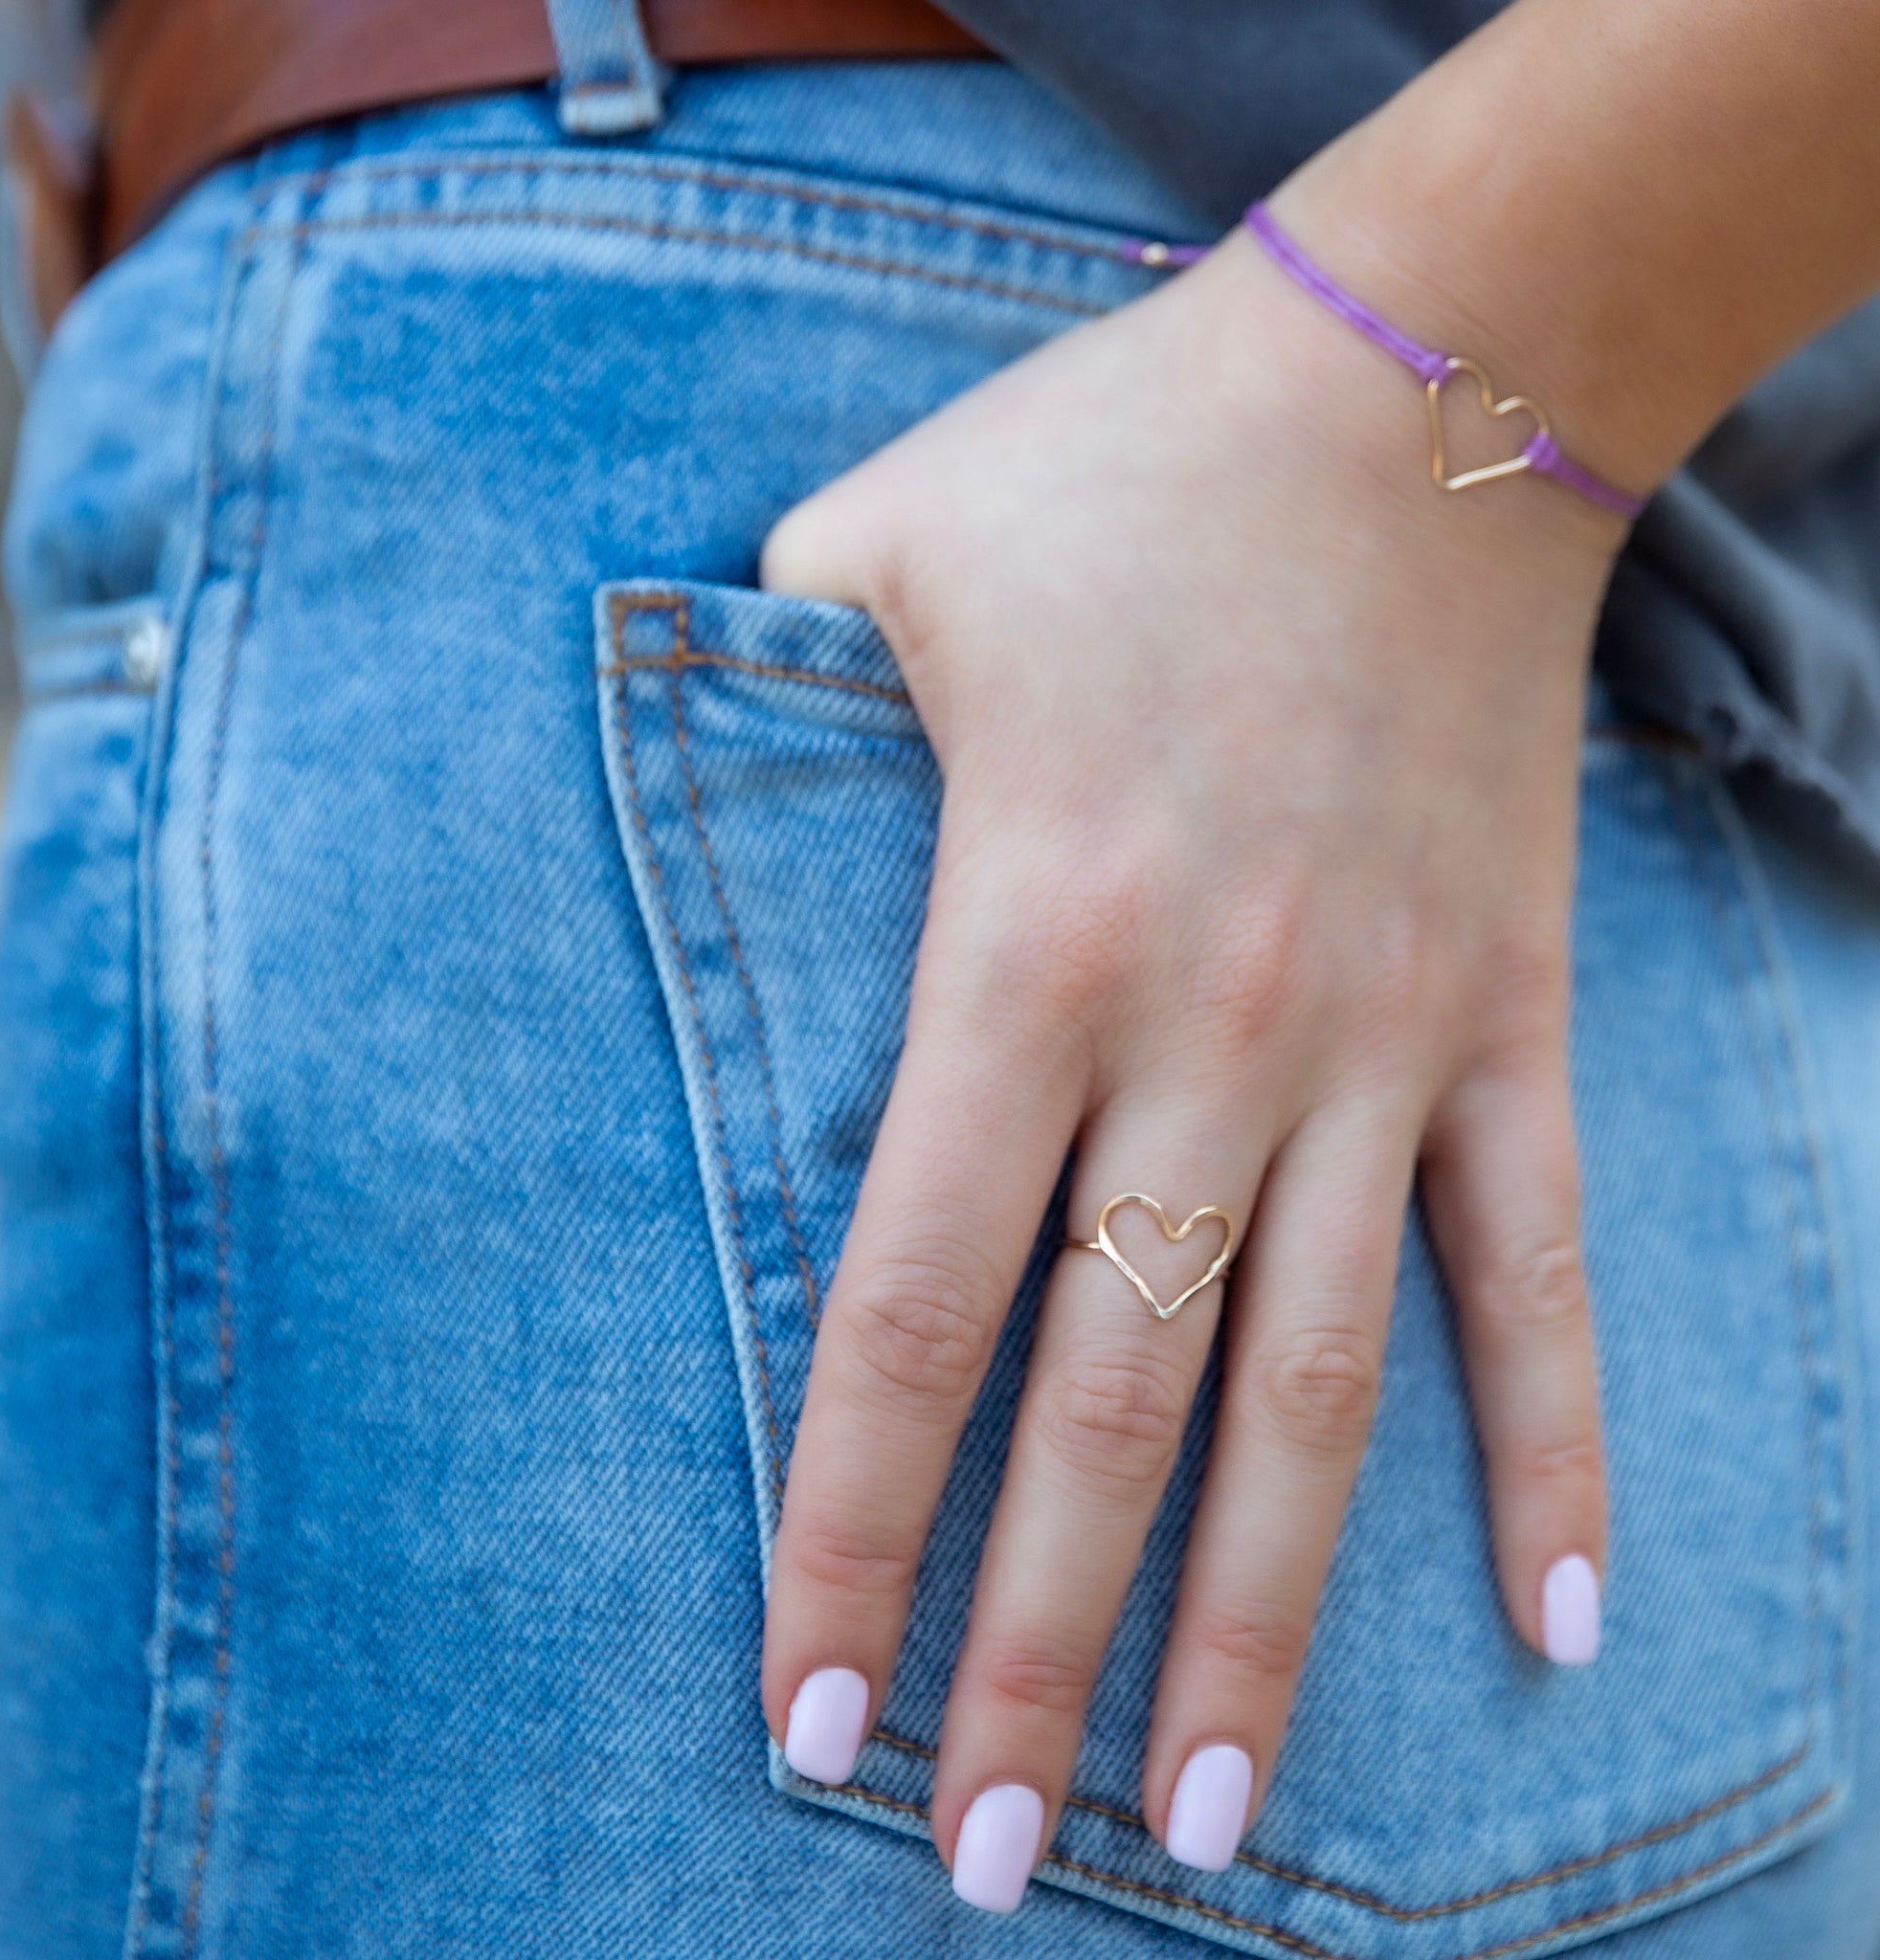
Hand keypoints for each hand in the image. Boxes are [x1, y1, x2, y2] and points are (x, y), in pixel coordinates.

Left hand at [757, 215, 1620, 1909]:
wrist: (1418, 381)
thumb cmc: (1117, 461)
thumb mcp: (869, 550)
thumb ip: (744, 693)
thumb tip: (661, 793)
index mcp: (1027, 940)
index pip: (911, 1306)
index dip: (849, 1526)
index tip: (809, 1719)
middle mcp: (1211, 1030)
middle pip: (1110, 1404)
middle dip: (1035, 1647)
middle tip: (985, 1863)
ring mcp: (1383, 1041)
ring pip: (1319, 1388)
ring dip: (1270, 1623)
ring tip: (1213, 1828)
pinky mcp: (1514, 1018)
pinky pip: (1540, 1267)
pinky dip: (1555, 1442)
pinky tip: (1560, 1624)